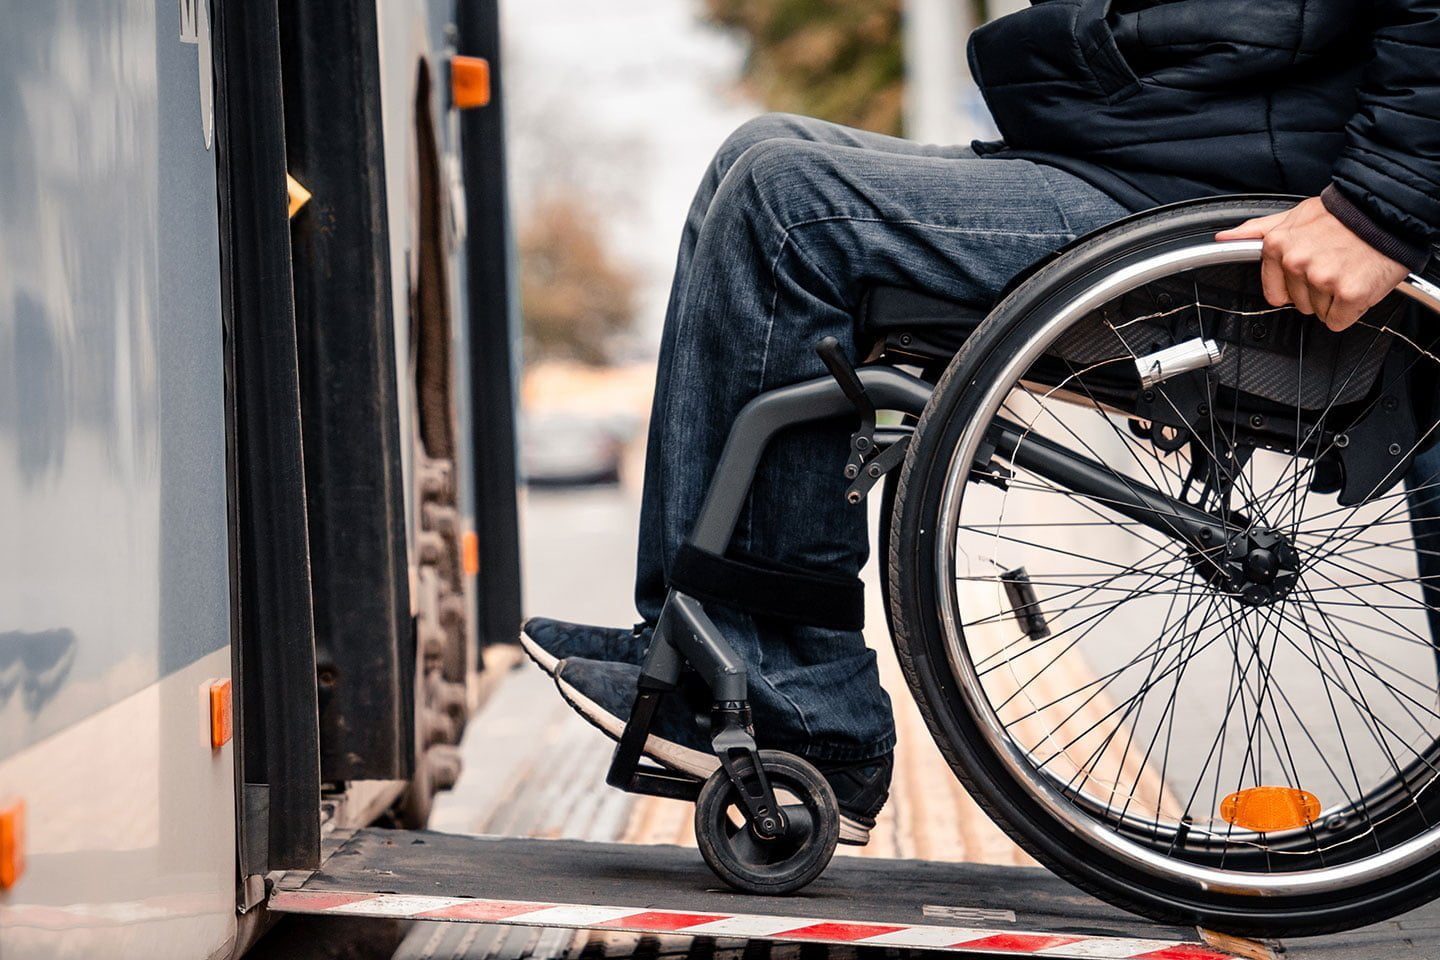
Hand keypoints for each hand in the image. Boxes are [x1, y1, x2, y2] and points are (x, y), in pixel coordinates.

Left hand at [1215, 196, 1409, 331]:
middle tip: (1334, 265)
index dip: (1294, 286)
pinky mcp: (1349, 293)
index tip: (1309, 272)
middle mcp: (1297, 263)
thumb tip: (1225, 238)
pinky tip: (1357, 283)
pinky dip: (1351, 309)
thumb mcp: (1294, 215)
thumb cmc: (1343, 214)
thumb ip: (1257, 231)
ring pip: (1319, 312)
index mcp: (1278, 246)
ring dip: (1334, 298)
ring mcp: (1323, 279)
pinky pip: (1339, 320)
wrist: (1388, 210)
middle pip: (1298, 304)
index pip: (1274, 293)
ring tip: (1347, 269)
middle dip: (1316, 290)